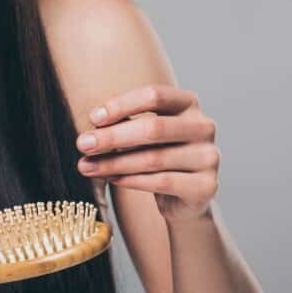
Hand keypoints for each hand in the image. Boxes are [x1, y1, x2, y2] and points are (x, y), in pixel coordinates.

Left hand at [75, 85, 219, 221]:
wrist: (183, 196)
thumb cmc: (156, 155)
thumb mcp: (141, 134)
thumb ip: (124, 124)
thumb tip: (93, 123)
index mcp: (188, 104)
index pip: (154, 95)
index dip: (121, 105)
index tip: (93, 117)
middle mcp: (203, 126)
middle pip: (153, 127)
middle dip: (112, 137)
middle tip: (82, 144)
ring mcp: (208, 157)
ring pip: (154, 158)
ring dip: (114, 162)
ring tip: (86, 166)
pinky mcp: (206, 186)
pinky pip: (161, 182)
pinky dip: (131, 180)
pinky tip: (111, 179)